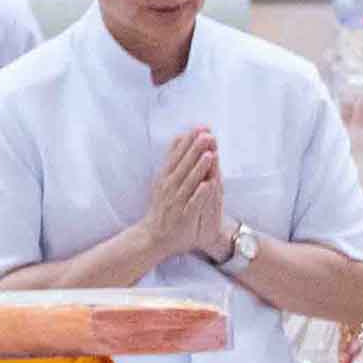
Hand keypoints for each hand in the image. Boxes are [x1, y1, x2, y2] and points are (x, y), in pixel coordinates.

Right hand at [145, 125, 229, 264]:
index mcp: (166, 176)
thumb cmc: (163, 206)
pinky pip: (193, 203)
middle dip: (195, 150)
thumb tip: (179, 136)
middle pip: (184, 165)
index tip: (200, 127)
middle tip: (206, 135)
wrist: (153, 236)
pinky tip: (207, 184)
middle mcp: (170, 186)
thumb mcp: (164, 179)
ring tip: (209, 154)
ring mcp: (176, 201)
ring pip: (189, 182)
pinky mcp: (184, 215)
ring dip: (199, 168)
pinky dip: (200, 194)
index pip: (178, 155)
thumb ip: (173, 159)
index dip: (189, 141)